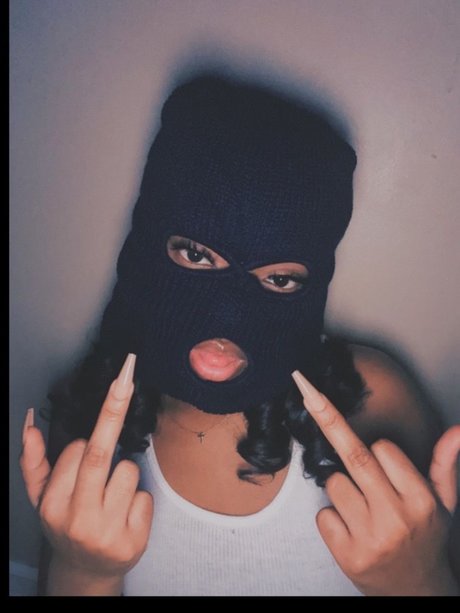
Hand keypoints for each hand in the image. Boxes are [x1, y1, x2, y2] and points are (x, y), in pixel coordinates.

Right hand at [20, 354, 152, 590]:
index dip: (85, 445)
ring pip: (128, 472)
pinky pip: (146, 496)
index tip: (87, 444)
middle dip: (114, 410)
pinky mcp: (134, 541)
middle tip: (126, 376)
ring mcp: (107, 532)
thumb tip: (29, 424)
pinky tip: (125, 516)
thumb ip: (33, 462)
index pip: (76, 453)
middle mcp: (78, 520)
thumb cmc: (66, 524)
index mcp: (53, 506)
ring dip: (125, 474)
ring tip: (111, 497)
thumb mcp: (42, 498)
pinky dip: (139, 499)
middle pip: (100, 454)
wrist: (87, 571)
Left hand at [292, 370, 459, 595]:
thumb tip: (457, 429)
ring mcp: (370, 538)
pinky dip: (331, 517)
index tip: (379, 458)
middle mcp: (396, 518)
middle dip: (326, 418)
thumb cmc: (426, 538)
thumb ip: (444, 464)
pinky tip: (352, 531)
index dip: (377, 450)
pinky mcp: (347, 556)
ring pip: (334, 485)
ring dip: (340, 487)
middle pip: (353, 457)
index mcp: (421, 500)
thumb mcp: (443, 503)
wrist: (416, 594)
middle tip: (306, 389)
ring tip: (363, 510)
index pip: (383, 450)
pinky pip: (323, 515)